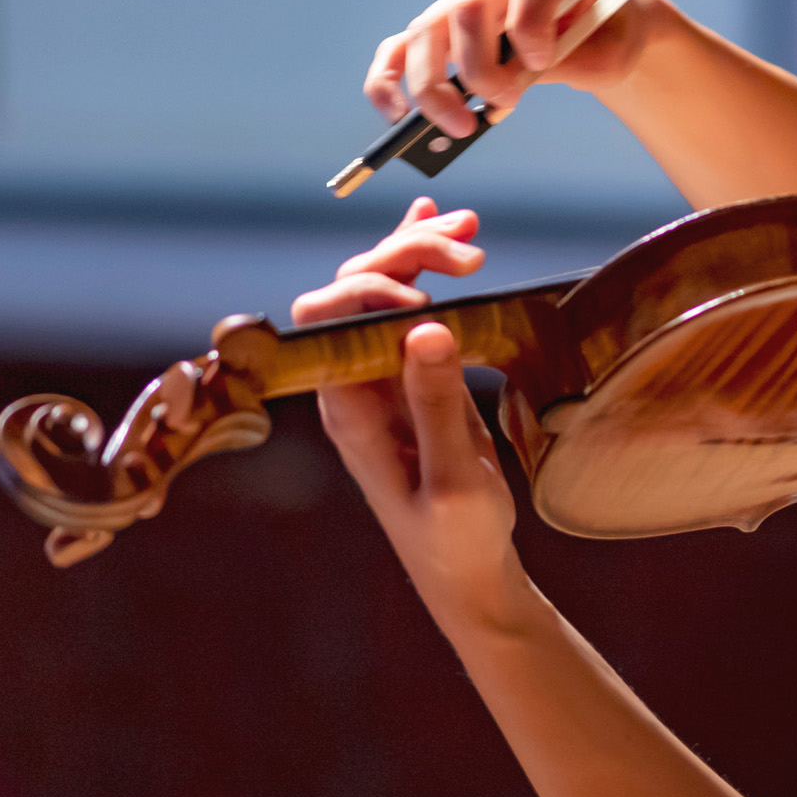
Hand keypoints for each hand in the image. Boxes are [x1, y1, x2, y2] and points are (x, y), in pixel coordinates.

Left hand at [292, 198, 523, 615]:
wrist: (466, 570)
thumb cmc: (455, 539)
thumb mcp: (452, 481)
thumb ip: (437, 406)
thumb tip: (426, 327)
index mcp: (346, 407)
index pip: (324, 318)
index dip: (368, 291)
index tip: (427, 301)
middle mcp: (354, 381)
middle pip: (353, 287)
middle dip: (405, 256)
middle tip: (472, 252)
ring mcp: (382, 374)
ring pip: (380, 286)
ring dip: (418, 249)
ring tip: (470, 231)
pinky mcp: (413, 373)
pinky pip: (406, 302)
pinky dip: (422, 262)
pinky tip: (438, 227)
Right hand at [364, 0, 666, 139]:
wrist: (605, 32)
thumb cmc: (610, 36)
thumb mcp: (613, 51)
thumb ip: (572, 60)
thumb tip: (510, 85)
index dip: (531, 20)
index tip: (542, 61)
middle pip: (468, 7)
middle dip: (480, 65)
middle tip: (505, 102)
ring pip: (428, 30)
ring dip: (436, 85)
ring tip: (462, 126)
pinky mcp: (446, 26)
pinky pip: (401, 48)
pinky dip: (390, 80)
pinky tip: (398, 116)